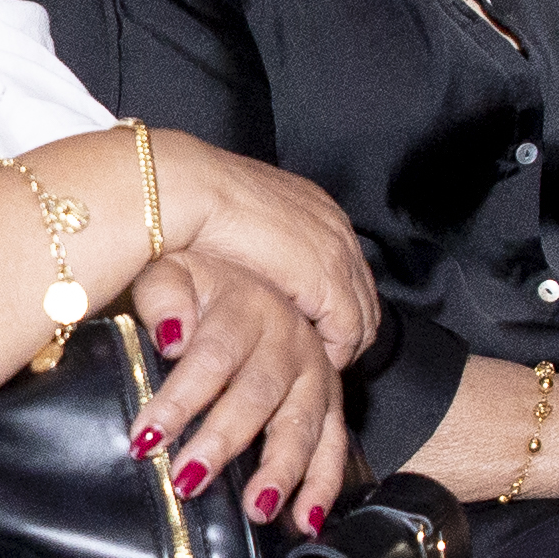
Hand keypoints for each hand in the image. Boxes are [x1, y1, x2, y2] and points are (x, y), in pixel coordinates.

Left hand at [131, 250, 353, 534]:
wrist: (253, 277)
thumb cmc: (201, 285)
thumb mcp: (172, 271)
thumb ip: (164, 296)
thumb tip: (171, 336)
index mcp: (246, 306)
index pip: (211, 357)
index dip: (179, 399)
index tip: (145, 439)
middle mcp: (288, 338)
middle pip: (257, 394)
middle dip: (222, 441)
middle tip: (188, 480)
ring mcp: (315, 373)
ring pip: (302, 424)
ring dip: (280, 470)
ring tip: (256, 509)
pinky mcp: (330, 401)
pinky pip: (335, 445)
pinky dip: (324, 485)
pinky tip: (305, 522)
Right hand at [154, 135, 381, 364]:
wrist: (194, 191)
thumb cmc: (197, 205)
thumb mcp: (237, 228)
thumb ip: (255, 251)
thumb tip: (252, 273)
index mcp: (316, 208)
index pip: (347, 268)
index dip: (333, 306)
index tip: (314, 332)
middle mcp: (336, 227)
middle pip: (363, 293)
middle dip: (345, 330)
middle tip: (319, 357)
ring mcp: (338, 251)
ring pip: (364, 315)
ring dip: (341, 345)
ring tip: (313, 366)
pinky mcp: (329, 278)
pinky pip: (350, 330)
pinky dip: (334, 353)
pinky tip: (310, 364)